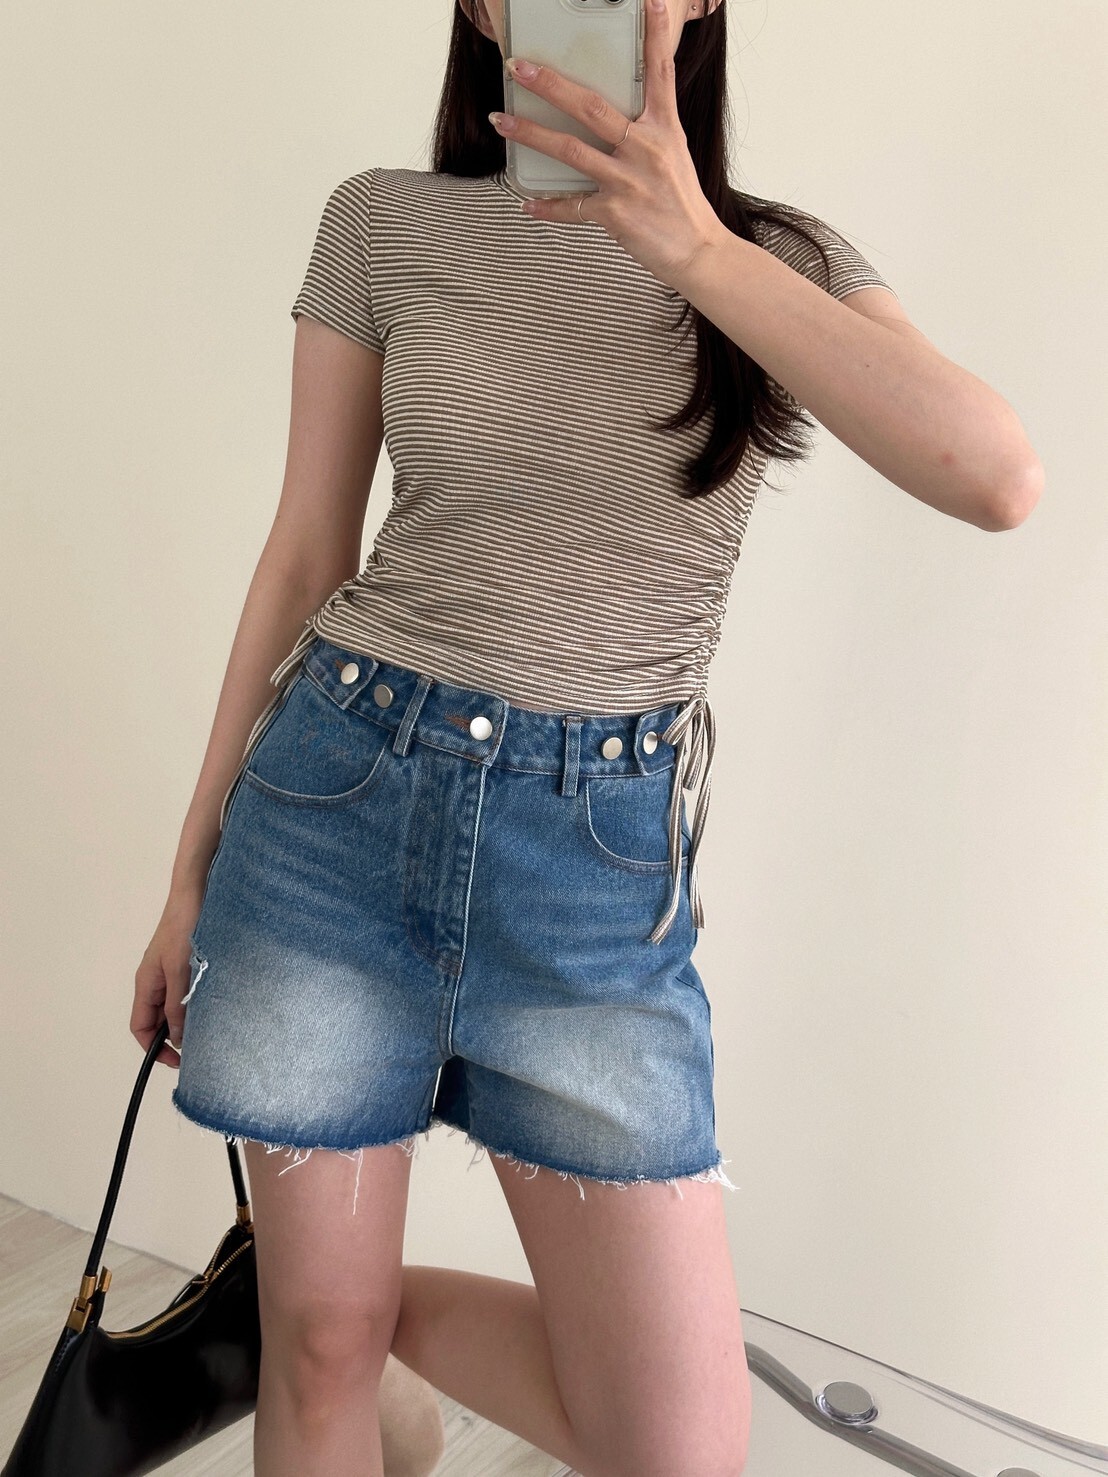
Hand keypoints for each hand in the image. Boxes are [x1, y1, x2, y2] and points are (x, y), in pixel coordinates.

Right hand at [131, 892, 202, 1068]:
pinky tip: (213, 1008)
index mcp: (146, 984)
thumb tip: (177, 1039)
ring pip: (173, 1008)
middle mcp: (155, 981)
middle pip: (156, 1021)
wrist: (196, 893)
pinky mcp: (186, 965)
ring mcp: (170, 973)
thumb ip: (177, 1005)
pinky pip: (186, 994)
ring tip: (208, 1032)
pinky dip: (195, 1005)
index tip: (178, 1061)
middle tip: (198, 1050)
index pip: (141, 1028)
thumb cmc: (184, 927)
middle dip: (172, 1039)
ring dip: (186, 1022)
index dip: (155, 1048)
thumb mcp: (180, 970)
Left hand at [489, 0, 727, 289]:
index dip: (654, 36)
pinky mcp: (615, 214)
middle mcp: (645, 149)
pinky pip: (571, 206)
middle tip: (519, 66)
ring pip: (569, 150)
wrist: (698, 252)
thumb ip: (646, 133)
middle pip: (590, 106)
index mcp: (664, 129)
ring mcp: (628, 181)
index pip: (660, 73)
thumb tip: (610, 121)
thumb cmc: (683, 205)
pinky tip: (527, 203)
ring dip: (530, 134)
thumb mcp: (673, 156)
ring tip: (500, 120)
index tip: (651, 1)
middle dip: (550, 84)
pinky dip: (547, 206)